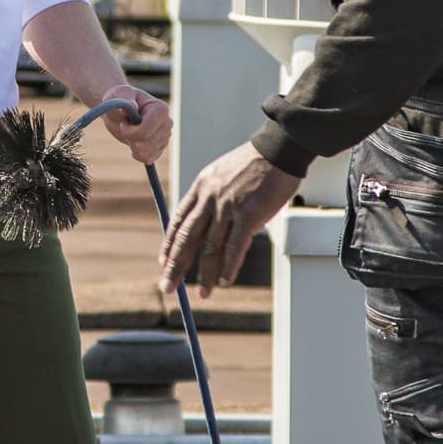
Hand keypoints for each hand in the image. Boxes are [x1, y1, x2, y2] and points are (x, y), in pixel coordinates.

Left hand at [90, 84, 169, 165]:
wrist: (121, 110)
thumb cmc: (119, 99)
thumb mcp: (117, 94)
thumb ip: (124, 97)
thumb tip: (131, 106)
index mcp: (160, 109)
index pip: (147, 129)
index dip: (131, 131)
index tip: (122, 124)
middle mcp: (167, 123)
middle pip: (146, 143)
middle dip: (131, 138)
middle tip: (125, 126)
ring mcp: (165, 137)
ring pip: (146, 153)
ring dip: (133, 145)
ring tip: (130, 133)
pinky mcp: (160, 148)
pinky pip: (147, 158)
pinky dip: (136, 152)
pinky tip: (134, 141)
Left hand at [159, 147, 303, 296]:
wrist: (278, 150)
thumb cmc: (255, 164)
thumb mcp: (222, 173)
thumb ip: (212, 196)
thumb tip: (207, 224)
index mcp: (201, 187)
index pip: (178, 221)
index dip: (169, 244)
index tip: (163, 262)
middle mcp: (209, 198)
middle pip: (187, 238)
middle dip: (175, 266)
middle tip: (168, 287)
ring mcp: (228, 207)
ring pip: (211, 248)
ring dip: (206, 275)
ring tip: (203, 294)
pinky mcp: (248, 215)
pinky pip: (234, 247)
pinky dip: (229, 268)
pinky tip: (224, 282)